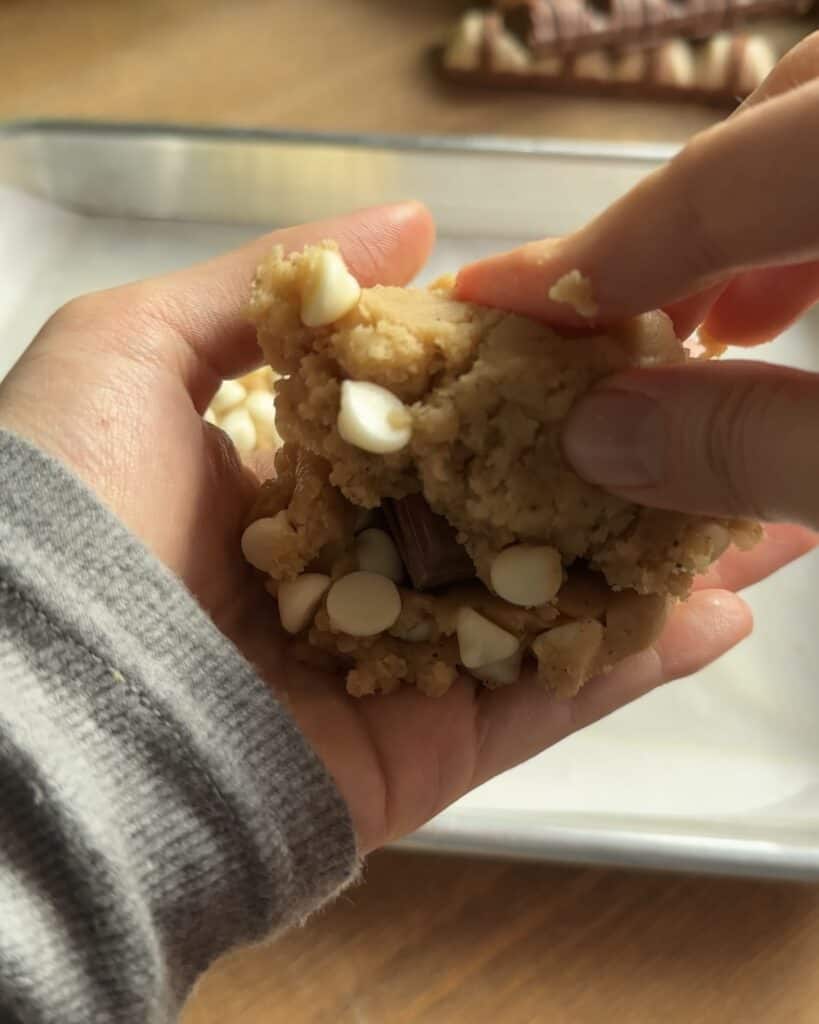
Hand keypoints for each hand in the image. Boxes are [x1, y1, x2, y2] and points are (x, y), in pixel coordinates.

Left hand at [0, 204, 808, 855]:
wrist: (34, 711)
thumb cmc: (65, 514)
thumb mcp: (134, 352)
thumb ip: (273, 285)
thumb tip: (407, 226)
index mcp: (294, 481)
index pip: (435, 422)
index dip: (521, 381)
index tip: (611, 342)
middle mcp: (351, 571)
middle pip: (505, 514)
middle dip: (607, 471)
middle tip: (703, 423)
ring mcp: (393, 665)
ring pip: (546, 607)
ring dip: (653, 564)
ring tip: (757, 513)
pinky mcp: (419, 750)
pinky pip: (542, 703)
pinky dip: (631, 663)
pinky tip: (721, 611)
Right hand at [457, 32, 818, 528]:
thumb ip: (752, 447)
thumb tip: (601, 439)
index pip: (713, 188)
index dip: (588, 255)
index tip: (490, 302)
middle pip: (784, 107)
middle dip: (679, 218)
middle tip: (622, 329)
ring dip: (754, 221)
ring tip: (712, 334)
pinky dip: (815, 226)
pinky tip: (801, 312)